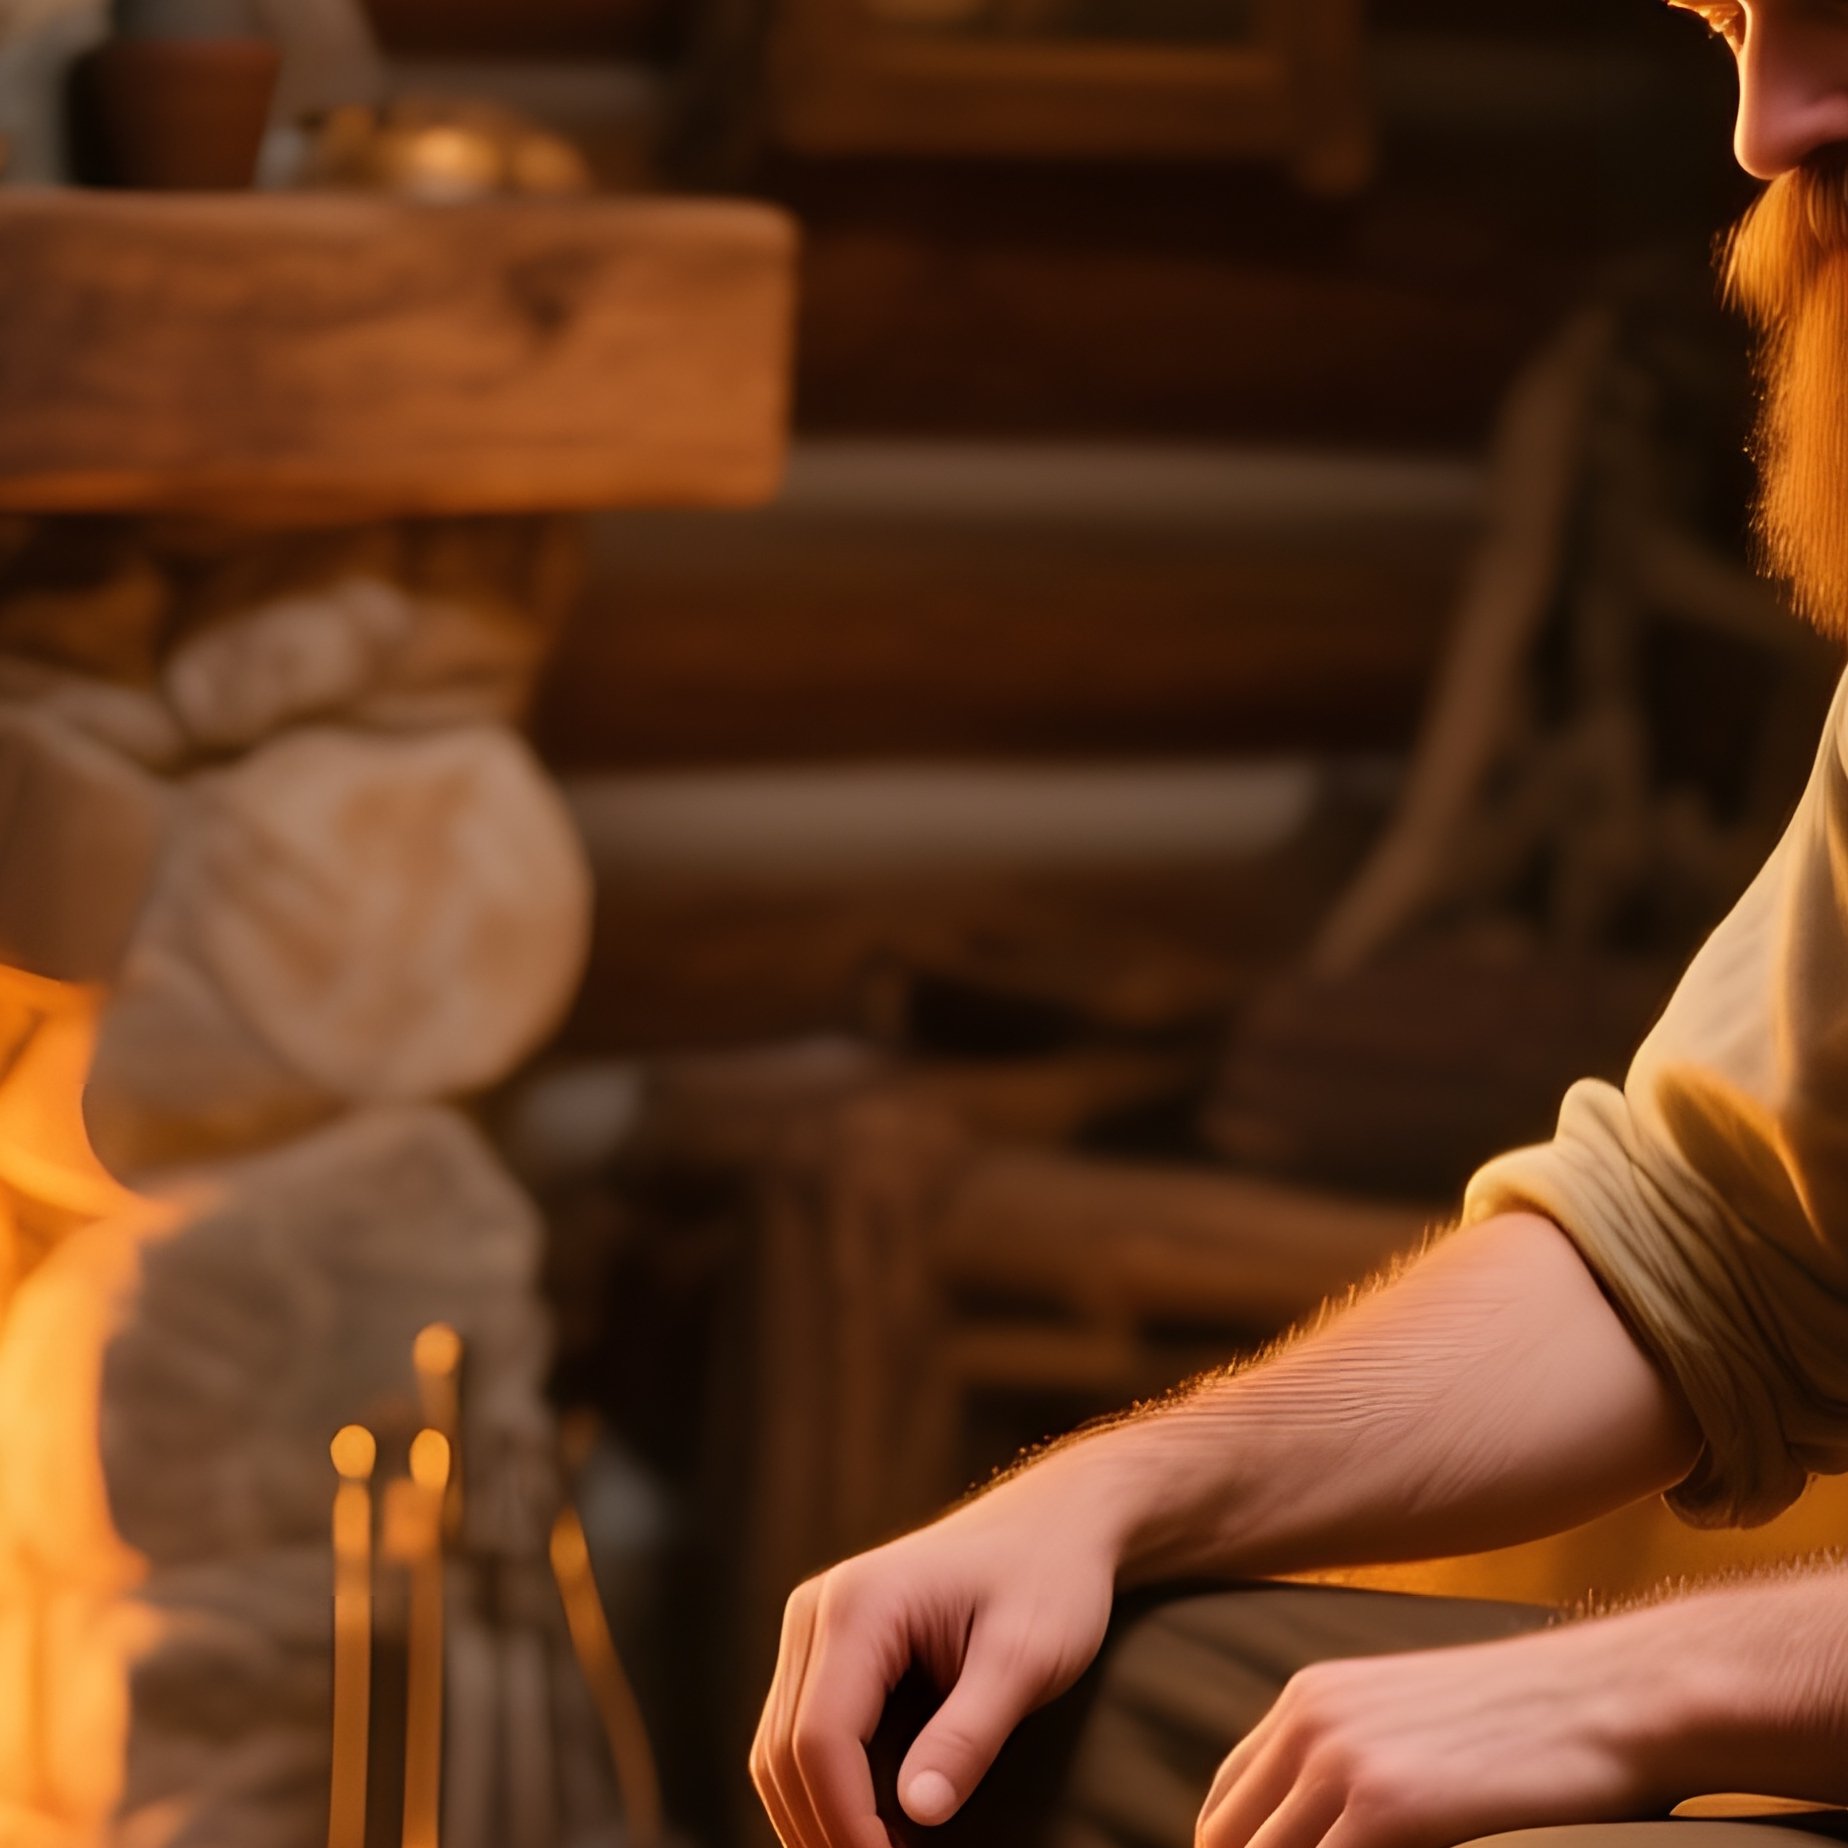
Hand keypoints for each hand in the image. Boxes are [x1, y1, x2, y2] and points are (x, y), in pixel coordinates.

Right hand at [750, 1456, 1122, 1847]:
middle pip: (783, 1752)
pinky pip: (802, 1735)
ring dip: (816, 1818)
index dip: (845, 1823)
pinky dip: (826, 1792)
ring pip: (779, 1751)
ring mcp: (816, 1628)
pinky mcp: (829, 1649)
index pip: (820, 1739)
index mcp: (860, 1604)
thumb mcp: (1027, 1659)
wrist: (1053, 1524)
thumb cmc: (1050, 1581)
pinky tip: (874, 1831)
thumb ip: (970, 1735)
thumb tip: (919, 1814)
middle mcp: (818, 1610)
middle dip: (824, 1832)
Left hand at [1196, 1617, 1673, 1847]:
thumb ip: (1355, 1768)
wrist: (1615, 1695)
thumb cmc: (1535, 1721)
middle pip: (1228, 1841)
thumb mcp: (1414, 1725)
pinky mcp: (1384, 1808)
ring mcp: (1340, 1763)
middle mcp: (1307, 1722)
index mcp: (1308, 1700)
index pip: (1227, 1803)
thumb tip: (1328, 1831)